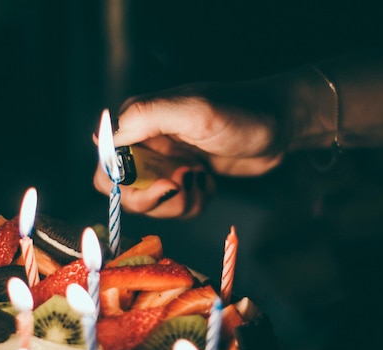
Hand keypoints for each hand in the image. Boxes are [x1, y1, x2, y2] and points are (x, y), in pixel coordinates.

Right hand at [93, 72, 316, 217]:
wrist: (280, 126)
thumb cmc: (242, 113)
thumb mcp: (194, 111)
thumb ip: (146, 117)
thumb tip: (102, 138)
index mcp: (140, 123)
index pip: (107, 168)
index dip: (127, 187)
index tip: (166, 184)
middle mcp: (147, 145)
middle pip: (126, 193)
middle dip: (158, 199)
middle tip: (187, 183)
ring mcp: (166, 164)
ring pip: (154, 204)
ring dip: (181, 201)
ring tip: (203, 180)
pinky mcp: (184, 179)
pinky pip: (176, 206)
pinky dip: (195, 201)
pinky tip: (209, 182)